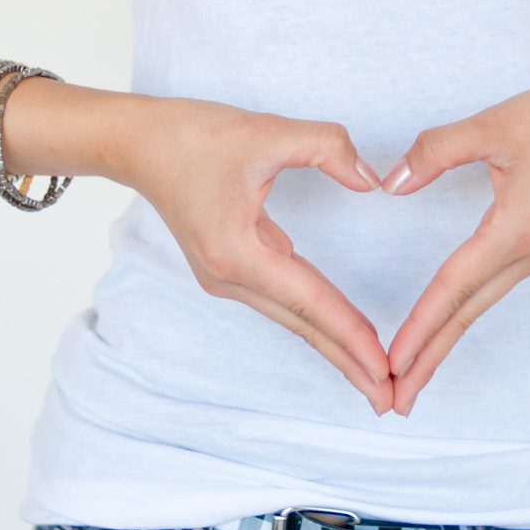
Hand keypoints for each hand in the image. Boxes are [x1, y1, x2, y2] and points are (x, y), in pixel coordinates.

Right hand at [118, 96, 393, 414]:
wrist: (137, 143)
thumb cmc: (192, 136)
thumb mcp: (265, 130)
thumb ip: (325, 147)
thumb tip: (370, 180)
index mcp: (238, 253)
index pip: (310, 302)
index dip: (352, 335)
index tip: (385, 369)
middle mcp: (231, 277)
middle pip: (303, 326)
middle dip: (350, 363)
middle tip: (392, 399)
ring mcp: (227, 277)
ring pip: (294, 319)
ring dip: (335, 347)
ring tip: (374, 377)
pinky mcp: (230, 268)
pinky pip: (284, 302)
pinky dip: (316, 320)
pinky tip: (339, 334)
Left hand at [376, 74, 529, 415]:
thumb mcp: (496, 123)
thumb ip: (437, 151)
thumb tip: (392, 183)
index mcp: (516, 231)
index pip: (453, 289)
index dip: (418, 329)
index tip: (390, 366)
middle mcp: (527, 254)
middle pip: (465, 316)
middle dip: (426, 360)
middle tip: (391, 402)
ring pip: (478, 307)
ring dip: (442, 342)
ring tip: (411, 375)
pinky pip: (491, 289)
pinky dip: (461, 314)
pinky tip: (444, 325)